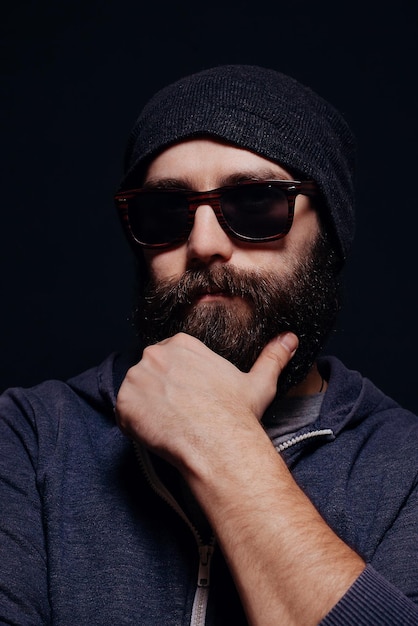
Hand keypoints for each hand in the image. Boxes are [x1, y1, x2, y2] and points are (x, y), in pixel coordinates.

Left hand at [115, 331, 297, 471]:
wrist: (218, 443)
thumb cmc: (237, 413)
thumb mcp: (259, 381)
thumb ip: (273, 356)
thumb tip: (291, 338)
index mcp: (181, 344)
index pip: (170, 358)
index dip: (179, 381)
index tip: (191, 398)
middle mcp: (154, 354)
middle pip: (151, 373)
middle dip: (161, 391)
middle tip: (181, 414)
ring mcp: (136, 378)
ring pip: (136, 392)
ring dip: (147, 407)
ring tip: (172, 424)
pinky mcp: (124, 404)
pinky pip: (124, 413)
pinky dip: (136, 424)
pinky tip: (158, 433)